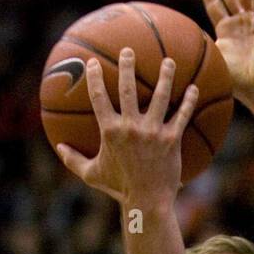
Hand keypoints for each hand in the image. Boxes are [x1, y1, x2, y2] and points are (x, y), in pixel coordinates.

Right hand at [57, 51, 198, 207]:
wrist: (147, 202)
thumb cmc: (119, 188)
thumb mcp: (92, 175)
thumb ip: (73, 160)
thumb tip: (58, 147)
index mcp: (110, 131)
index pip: (98, 97)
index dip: (94, 78)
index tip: (93, 63)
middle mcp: (131, 127)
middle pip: (128, 88)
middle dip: (127, 66)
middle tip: (129, 51)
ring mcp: (152, 132)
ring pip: (161, 96)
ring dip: (166, 76)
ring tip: (169, 61)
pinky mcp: (171, 139)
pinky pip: (182, 115)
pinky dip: (189, 101)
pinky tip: (195, 88)